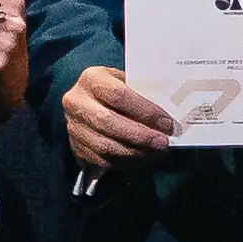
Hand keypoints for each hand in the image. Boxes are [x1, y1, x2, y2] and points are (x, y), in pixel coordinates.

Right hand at [61, 62, 181, 172]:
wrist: (90, 104)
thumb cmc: (118, 90)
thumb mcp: (128, 83)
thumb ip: (144, 95)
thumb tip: (168, 114)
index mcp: (91, 79)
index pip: (118, 95)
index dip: (144, 111)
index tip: (166, 123)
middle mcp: (76, 102)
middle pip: (108, 122)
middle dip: (140, 136)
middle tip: (163, 143)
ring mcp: (73, 127)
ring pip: (104, 146)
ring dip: (134, 152)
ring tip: (155, 152)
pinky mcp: (76, 148)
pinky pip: (102, 160)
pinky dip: (126, 162)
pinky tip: (142, 158)